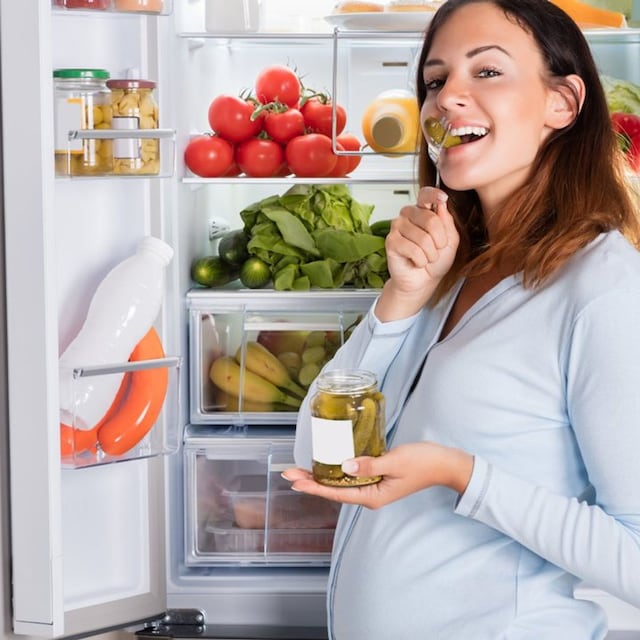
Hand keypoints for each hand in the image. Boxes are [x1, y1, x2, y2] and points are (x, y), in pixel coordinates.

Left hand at [282, 443, 473, 509]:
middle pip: (334, 489)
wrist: (445, 464)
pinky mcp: (377, 477)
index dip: (313, 486)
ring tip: (300, 469)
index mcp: (373, 496)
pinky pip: (351, 476)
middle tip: (288, 472)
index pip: (336, 493)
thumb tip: (344, 466)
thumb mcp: (395, 461)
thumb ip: (369, 464)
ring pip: (341, 483)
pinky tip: (327, 464)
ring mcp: (373, 487)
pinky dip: (336, 471)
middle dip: (310, 480)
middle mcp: (370, 495)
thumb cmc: (423, 462)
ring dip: (321, 476)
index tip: (294, 480)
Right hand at [376, 187, 458, 320]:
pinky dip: (420, 260)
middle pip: (430, 219)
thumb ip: (447, 222)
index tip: (443, 198)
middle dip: (439, 240)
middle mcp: (408, 215)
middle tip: (436, 250)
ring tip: (426, 258)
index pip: (425, 194)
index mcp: (423, 211)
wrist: (424, 281)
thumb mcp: (450, 240)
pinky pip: (413, 249)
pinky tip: (416, 261)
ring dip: (430, 254)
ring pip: (423, 237)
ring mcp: (397, 227)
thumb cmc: (436, 261)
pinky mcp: (391, 241)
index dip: (434, 194)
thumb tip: (441, 204)